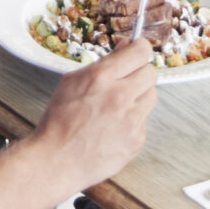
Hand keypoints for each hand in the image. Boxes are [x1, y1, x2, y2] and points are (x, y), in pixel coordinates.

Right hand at [31, 37, 155, 195]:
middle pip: (151, 73)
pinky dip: (132, 122)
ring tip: (117, 108)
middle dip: (140, 73)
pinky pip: (144, 122)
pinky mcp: (137, 140)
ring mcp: (131, 121)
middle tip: (126, 81)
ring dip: (138, 98)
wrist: (57, 161)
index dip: (140, 48)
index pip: (140, 52)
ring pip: (151, 96)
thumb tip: (126, 47)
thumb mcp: (72, 82)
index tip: (138, 51)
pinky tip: (113, 128)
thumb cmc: (60, 122)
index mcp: (102, 78)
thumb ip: (103, 63)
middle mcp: (120, 97)